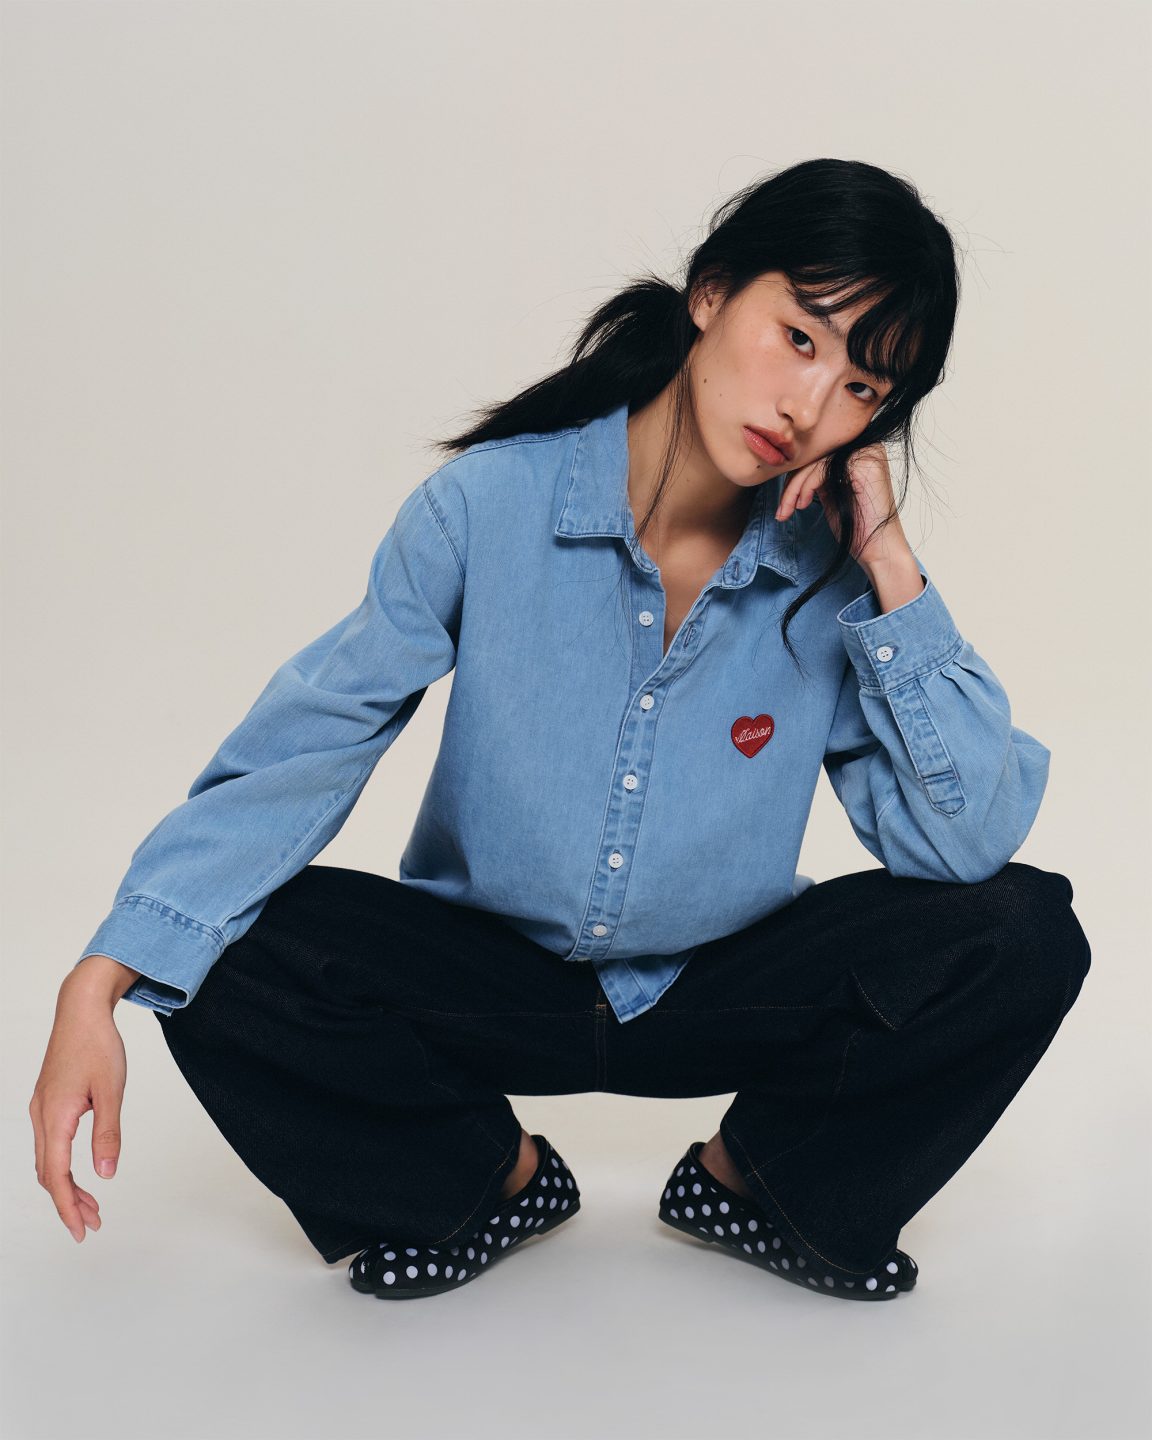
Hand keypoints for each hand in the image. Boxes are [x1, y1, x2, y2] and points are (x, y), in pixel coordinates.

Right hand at [29, 975, 127, 1242]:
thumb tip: (107, 1175)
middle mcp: (40, 1117)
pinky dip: (63, 1166)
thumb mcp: (111, 1090)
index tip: (82, 1230)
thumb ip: (108, 1133)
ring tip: (92, 1205)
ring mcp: (41, 1110)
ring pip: (48, 1161)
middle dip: (70, 1203)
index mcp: (55, 1117)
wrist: (80, 1010)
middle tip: (93, 1225)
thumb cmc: (97, 1045)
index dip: (68, 1207)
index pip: (57, 1176)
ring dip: (67, 1186)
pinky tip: (80, 1173)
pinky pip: (50, 1145)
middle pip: (49, 1174)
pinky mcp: (47, 1102)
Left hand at [774, 443, 913, 569]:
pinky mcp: (863, 462)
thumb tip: (792, 466)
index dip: (797, 476)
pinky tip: (802, 504)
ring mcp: (866, 452)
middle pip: (816, 456)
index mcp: (860, 452)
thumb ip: (818, 476)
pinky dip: (805, 487)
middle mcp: (866, 447)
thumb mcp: (831, 493)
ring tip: (788, 509)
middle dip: (792, 483)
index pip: (819, 455)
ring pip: (815, 462)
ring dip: (794, 488)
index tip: (784, 501)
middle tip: (782, 508)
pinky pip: (821, 469)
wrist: (878, 548)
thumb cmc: (857, 525)